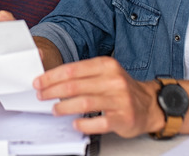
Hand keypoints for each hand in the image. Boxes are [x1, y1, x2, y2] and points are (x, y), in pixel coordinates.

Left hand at [33, 56, 162, 137]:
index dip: (52, 76)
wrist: (149, 104)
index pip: (73, 69)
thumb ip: (83, 75)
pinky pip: (99, 122)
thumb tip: (52, 79)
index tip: (39, 82)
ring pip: (84, 103)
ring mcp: (120, 100)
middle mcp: (114, 80)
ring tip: (55, 110)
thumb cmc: (121, 89)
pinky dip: (84, 124)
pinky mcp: (123, 118)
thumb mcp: (105, 73)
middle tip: (42, 96)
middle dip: (53, 91)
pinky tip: (75, 124)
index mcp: (106, 66)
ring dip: (64, 107)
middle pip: (75, 86)